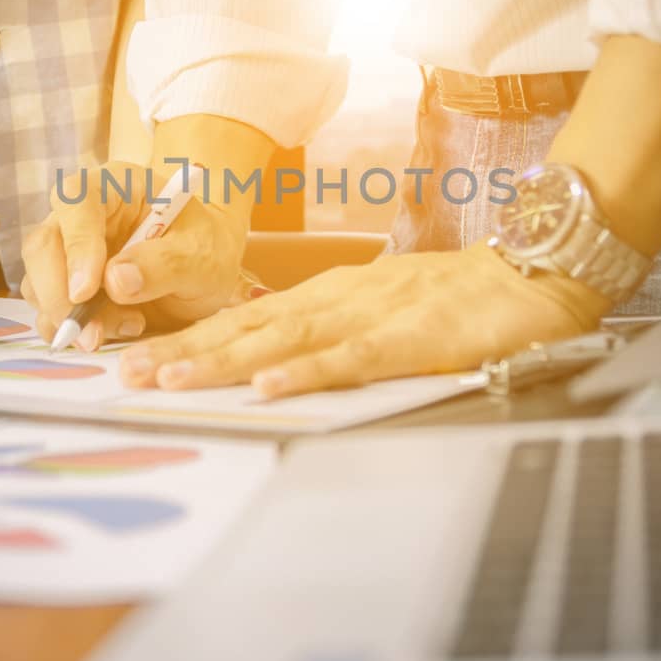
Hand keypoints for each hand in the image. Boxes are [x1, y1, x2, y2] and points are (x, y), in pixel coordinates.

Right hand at [20, 161, 253, 350]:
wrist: (205, 271)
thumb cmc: (206, 248)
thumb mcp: (203, 255)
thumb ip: (165, 264)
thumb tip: (115, 281)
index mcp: (115, 186)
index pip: (77, 200)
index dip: (77, 244)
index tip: (86, 291)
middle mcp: (82, 214)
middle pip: (43, 246)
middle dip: (59, 296)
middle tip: (89, 334)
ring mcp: (68, 251)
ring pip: (39, 283)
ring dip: (71, 319)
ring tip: (132, 325)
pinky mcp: (67, 285)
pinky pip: (50, 311)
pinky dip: (76, 331)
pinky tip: (122, 328)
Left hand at [119, 243, 607, 398]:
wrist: (533, 272)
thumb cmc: (460, 296)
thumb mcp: (383, 310)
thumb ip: (335, 333)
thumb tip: (281, 362)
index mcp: (329, 295)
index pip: (244, 317)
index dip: (189, 338)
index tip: (136, 360)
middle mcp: (337, 299)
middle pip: (247, 326)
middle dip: (184, 352)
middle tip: (127, 376)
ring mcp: (372, 315)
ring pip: (284, 339)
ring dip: (223, 361)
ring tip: (171, 381)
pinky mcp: (412, 336)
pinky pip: (350, 359)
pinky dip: (306, 373)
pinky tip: (268, 388)